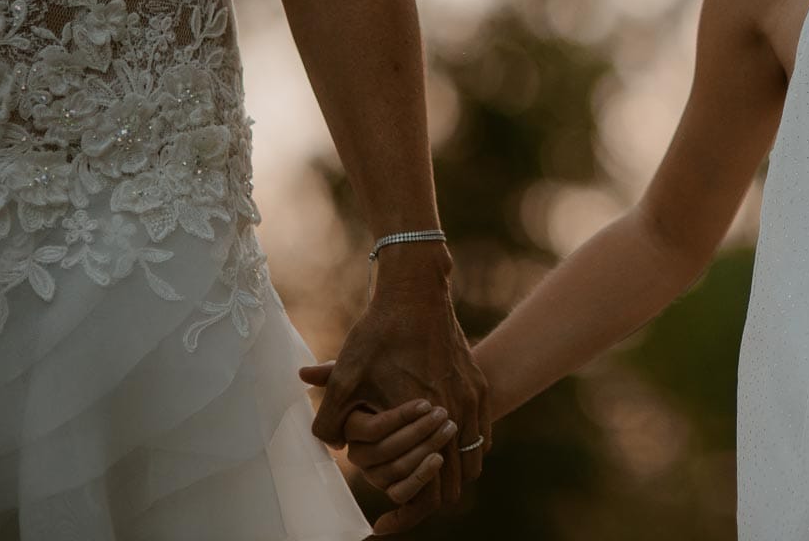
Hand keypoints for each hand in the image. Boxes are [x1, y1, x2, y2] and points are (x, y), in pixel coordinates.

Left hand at [306, 244, 488, 532]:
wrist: (417, 290)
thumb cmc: (379, 331)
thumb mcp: (346, 371)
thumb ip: (332, 414)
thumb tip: (327, 445)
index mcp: (426, 416)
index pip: (429, 489)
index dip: (406, 515)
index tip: (382, 525)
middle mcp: (457, 413)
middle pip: (456, 485)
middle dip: (427, 502)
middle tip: (398, 508)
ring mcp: (473, 399)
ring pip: (473, 462)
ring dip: (449, 477)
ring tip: (418, 479)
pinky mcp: (478, 385)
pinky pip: (480, 436)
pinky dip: (464, 451)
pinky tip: (438, 448)